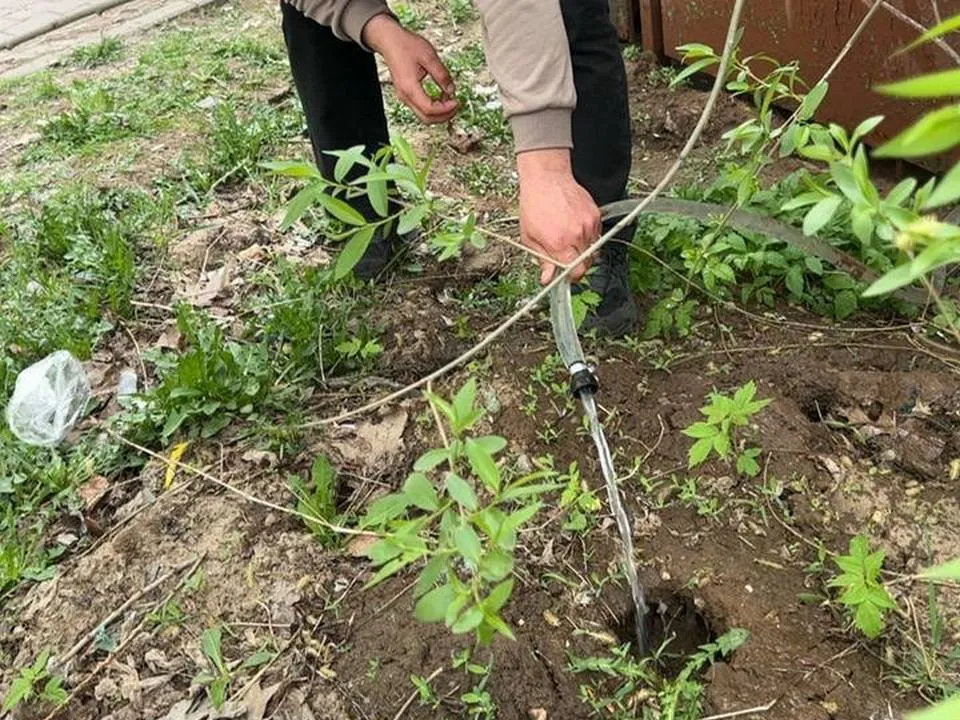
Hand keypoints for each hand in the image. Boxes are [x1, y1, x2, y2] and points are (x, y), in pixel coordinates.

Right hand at [363, 15, 457, 123]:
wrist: (390, 41)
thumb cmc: (405, 45)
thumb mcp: (429, 56)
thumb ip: (442, 74)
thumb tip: (452, 89)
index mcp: (410, 87)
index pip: (429, 109)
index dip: (445, 109)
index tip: (456, 101)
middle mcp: (405, 96)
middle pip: (427, 118)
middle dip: (444, 116)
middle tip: (456, 105)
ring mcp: (405, 97)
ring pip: (424, 116)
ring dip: (439, 112)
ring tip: (450, 99)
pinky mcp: (407, 95)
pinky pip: (421, 108)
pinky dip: (433, 107)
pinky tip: (441, 97)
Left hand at [517, 149, 601, 283]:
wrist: (547, 179)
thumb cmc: (535, 205)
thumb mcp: (529, 237)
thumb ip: (542, 260)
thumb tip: (548, 278)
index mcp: (559, 243)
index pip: (576, 271)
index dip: (572, 276)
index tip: (567, 275)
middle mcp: (577, 235)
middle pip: (587, 263)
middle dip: (578, 265)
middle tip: (567, 258)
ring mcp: (589, 225)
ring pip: (593, 249)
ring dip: (583, 250)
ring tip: (569, 241)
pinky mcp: (595, 215)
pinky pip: (597, 235)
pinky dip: (589, 237)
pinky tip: (575, 230)